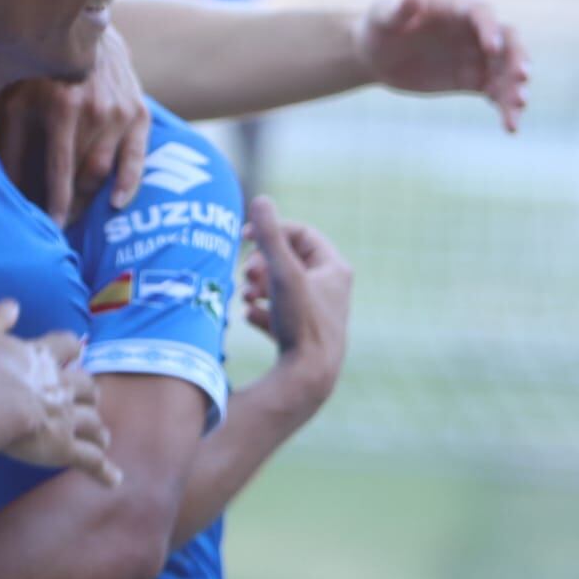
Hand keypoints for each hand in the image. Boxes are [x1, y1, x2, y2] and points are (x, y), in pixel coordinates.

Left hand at [0, 26, 150, 226]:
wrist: (82, 27)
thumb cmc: (36, 70)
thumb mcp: (16, 100)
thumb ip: (10, 143)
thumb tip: (1, 189)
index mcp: (61, 105)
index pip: (59, 170)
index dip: (53, 205)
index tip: (47, 232)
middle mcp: (96, 108)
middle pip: (84, 176)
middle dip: (71, 207)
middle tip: (58, 230)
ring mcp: (120, 110)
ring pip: (106, 170)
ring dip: (90, 199)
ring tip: (75, 218)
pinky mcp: (138, 111)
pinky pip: (137, 156)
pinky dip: (128, 183)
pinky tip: (115, 204)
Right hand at [0, 301, 119, 486]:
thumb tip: (12, 305)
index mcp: (43, 356)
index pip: (66, 344)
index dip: (71, 347)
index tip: (74, 349)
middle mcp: (62, 386)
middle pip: (88, 387)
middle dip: (89, 393)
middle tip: (87, 399)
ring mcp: (67, 418)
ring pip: (93, 423)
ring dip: (98, 429)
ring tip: (101, 438)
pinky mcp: (66, 448)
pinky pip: (90, 461)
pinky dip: (103, 471)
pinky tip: (113, 480)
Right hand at [241, 197, 353, 413]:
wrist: (308, 378)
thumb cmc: (301, 323)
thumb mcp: (282, 273)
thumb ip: (269, 236)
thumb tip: (260, 201)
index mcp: (334, 269)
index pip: (301, 234)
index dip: (271, 230)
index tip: (244, 238)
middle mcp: (331, 289)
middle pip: (290, 260)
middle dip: (261, 264)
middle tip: (246, 273)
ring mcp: (318, 313)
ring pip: (283, 287)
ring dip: (258, 287)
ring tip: (245, 295)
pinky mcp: (305, 336)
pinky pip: (280, 315)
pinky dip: (262, 312)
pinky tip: (249, 317)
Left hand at [355, 0, 530, 131]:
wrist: (376, 55)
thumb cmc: (378, 27)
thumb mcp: (381, 17)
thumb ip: (398, 10)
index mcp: (455, 4)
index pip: (481, 12)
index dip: (489, 28)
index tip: (491, 49)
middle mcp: (474, 28)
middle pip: (507, 40)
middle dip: (516, 57)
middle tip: (521, 77)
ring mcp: (478, 55)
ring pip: (507, 69)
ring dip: (516, 87)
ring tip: (518, 107)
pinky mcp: (475, 79)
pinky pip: (497, 93)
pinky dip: (506, 108)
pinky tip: (510, 126)